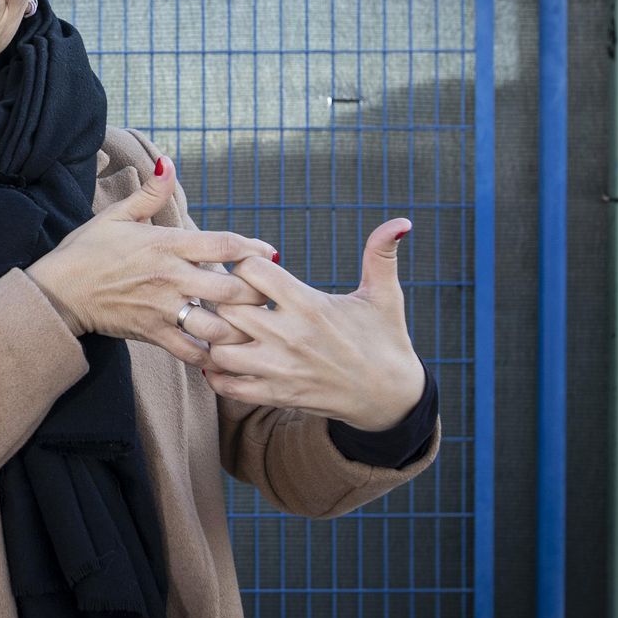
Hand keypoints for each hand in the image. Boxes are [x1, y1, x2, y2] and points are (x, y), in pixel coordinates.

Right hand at [25, 155, 276, 367]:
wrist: (58, 291)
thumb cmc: (87, 250)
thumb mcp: (116, 215)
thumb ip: (150, 193)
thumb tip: (168, 163)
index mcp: (166, 244)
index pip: (224, 245)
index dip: (253, 249)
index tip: (267, 254)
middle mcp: (170, 277)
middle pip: (231, 290)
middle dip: (256, 294)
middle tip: (267, 296)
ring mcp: (162, 308)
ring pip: (217, 326)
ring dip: (239, 329)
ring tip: (251, 327)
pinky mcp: (152, 334)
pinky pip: (190, 351)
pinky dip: (211, 357)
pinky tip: (222, 354)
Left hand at [201, 219, 425, 431]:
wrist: (391, 396)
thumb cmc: (384, 339)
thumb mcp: (385, 296)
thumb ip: (382, 255)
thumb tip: (402, 220)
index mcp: (310, 305)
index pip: (252, 270)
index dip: (244, 264)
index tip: (250, 269)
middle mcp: (290, 336)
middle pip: (227, 307)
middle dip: (222, 298)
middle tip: (228, 296)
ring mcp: (280, 369)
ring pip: (220, 348)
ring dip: (216, 336)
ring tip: (227, 328)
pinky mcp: (277, 395)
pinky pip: (228, 386)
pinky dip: (217, 374)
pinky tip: (224, 360)